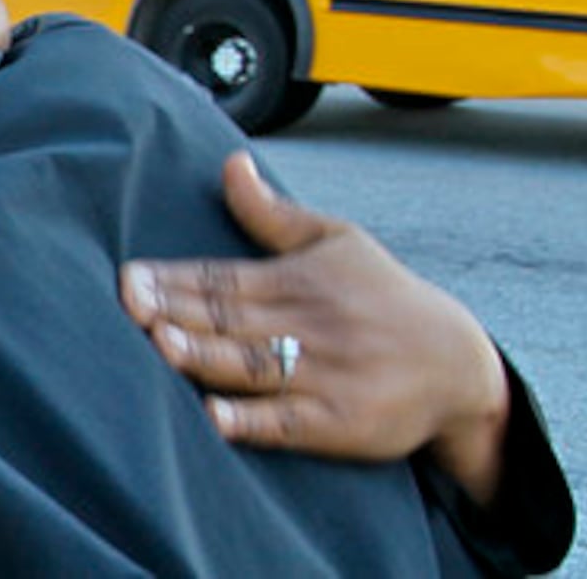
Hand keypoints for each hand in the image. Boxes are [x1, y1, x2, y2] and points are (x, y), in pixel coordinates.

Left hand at [120, 151, 510, 504]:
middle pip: (230, 318)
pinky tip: (215, 418)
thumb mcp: (336, 242)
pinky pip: (291, 423)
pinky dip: (254, 421)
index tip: (129, 277)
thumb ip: (271, 213)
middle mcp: (309, 324)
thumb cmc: (383, 296)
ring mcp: (325, 375)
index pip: (224, 278)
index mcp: (298, 280)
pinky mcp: (341, 423)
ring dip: (205, 356)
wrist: (459, 364)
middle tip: (127, 304)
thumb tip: (230, 162)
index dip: (174, 279)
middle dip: (176, 311)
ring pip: (254, 365)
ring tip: (160, 344)